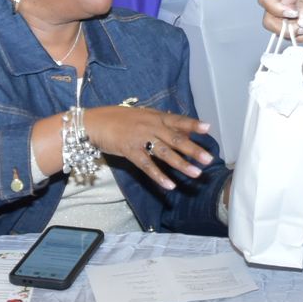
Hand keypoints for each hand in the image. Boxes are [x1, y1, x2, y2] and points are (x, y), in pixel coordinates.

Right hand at [83, 107, 214, 191]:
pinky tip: (170, 185)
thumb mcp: (142, 116)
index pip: (177, 120)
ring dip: (181, 164)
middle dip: (193, 149)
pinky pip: (147, 165)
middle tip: (208, 159)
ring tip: (195, 174)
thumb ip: (161, 123)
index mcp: (154, 116)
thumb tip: (183, 131)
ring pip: (164, 153)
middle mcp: (150, 126)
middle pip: (175, 138)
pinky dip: (159, 176)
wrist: (94, 123)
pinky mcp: (130, 151)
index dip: (192, 124)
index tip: (208, 128)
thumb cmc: (118, 119)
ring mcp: (140, 138)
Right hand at [257, 0, 302, 36]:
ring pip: (277, 29)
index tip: (293, 13)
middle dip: (282, 27)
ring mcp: (288, 12)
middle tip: (300, 27)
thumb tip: (302, 20)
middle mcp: (283, 0)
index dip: (275, 9)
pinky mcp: (295, 22)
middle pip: (268, 18)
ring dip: (292, 34)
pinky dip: (299, 37)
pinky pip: (290, 34)